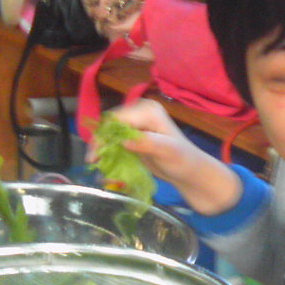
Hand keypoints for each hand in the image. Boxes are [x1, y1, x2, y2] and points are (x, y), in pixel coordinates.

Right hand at [89, 99, 241, 215]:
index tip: (96, 155)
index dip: (104, 135)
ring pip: (110, 134)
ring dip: (102, 148)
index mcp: (147, 110)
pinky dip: (108, 153)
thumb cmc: (183, 161)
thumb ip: (147, 143)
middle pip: (110, 125)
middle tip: (93, 162)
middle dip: (100, 142)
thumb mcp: (167, 151)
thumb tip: (124, 140)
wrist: (192, 174)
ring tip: (95, 164)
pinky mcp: (134, 139)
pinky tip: (104, 165)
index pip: (117, 119)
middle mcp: (140, 113)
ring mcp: (136, 126)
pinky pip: (115, 143)